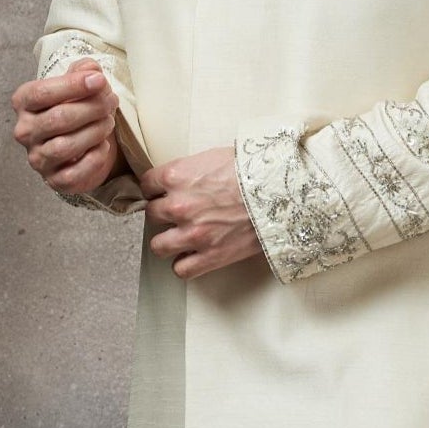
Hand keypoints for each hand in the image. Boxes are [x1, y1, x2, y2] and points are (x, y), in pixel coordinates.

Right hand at [10, 61, 125, 193]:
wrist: (82, 147)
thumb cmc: (76, 110)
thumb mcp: (78, 86)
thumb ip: (83, 71)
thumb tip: (91, 69)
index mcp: (24, 103)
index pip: (42, 92)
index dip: (73, 85)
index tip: (100, 80)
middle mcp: (25, 131)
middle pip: (57, 118)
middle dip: (91, 108)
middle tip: (111, 101)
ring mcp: (37, 158)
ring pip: (65, 146)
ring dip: (94, 131)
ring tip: (109, 121)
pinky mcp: (54, 180)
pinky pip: (74, 172)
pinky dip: (94, 158)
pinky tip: (103, 145)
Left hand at [140, 146, 265, 279]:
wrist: (281, 191)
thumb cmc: (252, 169)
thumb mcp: (213, 157)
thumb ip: (190, 170)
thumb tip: (183, 179)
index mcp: (176, 176)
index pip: (147, 184)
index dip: (156, 189)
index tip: (163, 192)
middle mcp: (178, 206)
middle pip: (152, 214)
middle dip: (164, 213)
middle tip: (181, 212)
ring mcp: (192, 234)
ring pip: (159, 246)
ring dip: (168, 241)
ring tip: (180, 238)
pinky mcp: (210, 256)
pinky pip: (181, 269)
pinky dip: (185, 265)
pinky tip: (193, 256)